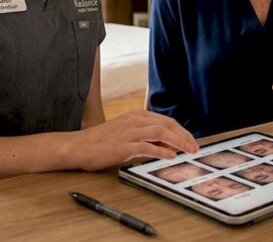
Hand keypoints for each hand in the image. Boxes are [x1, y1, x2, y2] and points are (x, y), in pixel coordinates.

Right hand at [72, 110, 198, 170]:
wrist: (77, 146)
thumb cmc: (100, 142)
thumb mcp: (126, 134)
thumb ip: (145, 137)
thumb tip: (166, 145)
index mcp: (136, 116)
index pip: (166, 121)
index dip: (181, 131)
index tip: (191, 141)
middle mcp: (134, 121)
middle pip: (167, 124)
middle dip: (184, 136)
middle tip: (195, 147)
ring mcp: (128, 132)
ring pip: (160, 133)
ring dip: (178, 142)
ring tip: (188, 151)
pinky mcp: (122, 146)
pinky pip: (146, 146)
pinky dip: (160, 151)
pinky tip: (170, 156)